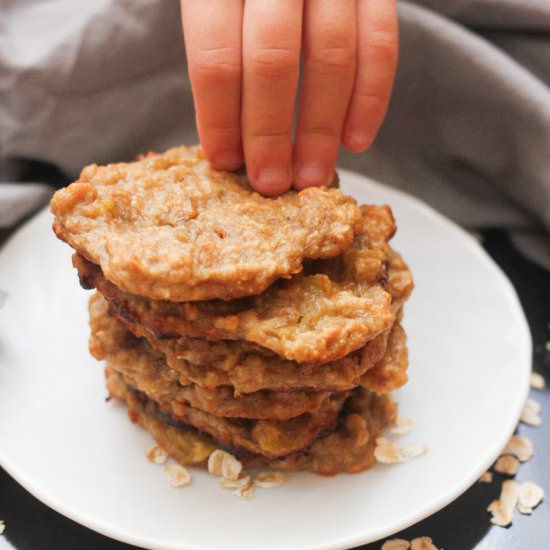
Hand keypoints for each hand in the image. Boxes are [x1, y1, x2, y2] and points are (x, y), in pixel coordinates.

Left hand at [180, 0, 397, 194]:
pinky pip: (381, 42)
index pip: (217, 55)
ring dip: (321, 129)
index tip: (225, 162)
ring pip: (332, 57)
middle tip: (270, 183)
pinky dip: (371, 98)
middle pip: (273, 61)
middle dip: (270, 134)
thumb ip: (215, 43)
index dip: (221, 118)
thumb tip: (226, 134)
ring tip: (311, 176)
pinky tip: (355, 141)